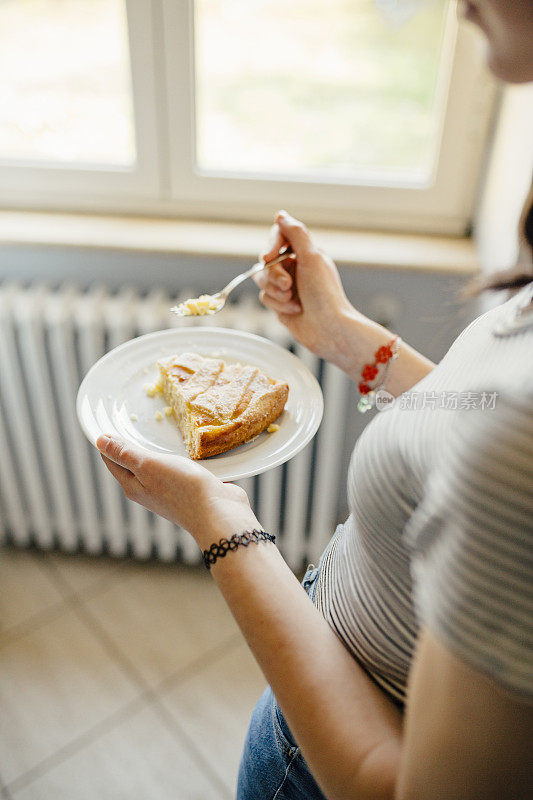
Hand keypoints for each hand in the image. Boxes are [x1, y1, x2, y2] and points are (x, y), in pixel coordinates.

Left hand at [96, 435, 259, 550]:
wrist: (218, 513)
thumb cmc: (182, 489)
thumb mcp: (148, 466)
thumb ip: (125, 453)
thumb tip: (100, 441)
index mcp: (133, 485)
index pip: (112, 460)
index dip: (107, 442)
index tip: (105, 422)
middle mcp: (148, 490)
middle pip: (132, 464)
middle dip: (129, 445)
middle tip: (128, 422)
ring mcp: (169, 491)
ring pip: (155, 466)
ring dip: (154, 451)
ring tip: (154, 431)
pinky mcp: (189, 489)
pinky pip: (176, 469)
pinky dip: (175, 457)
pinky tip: (183, 449)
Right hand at [256, 210, 358, 361]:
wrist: (327, 329)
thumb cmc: (324, 294)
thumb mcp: (312, 256)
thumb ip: (295, 233)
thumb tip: (280, 215)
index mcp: (306, 252)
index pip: (279, 236)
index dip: (271, 245)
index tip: (269, 256)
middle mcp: (295, 267)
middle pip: (266, 260)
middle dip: (275, 275)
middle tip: (289, 285)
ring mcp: (286, 286)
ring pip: (262, 279)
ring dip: (276, 291)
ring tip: (293, 300)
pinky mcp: (280, 304)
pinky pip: (265, 297)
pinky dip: (278, 305)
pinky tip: (295, 311)